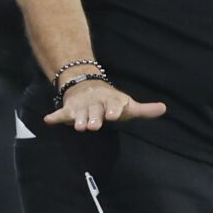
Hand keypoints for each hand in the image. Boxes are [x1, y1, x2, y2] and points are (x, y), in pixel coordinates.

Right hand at [43, 79, 167, 130]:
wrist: (88, 85)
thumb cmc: (112, 102)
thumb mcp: (128, 105)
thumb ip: (145, 110)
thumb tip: (164, 108)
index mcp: (111, 101)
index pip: (113, 106)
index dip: (113, 110)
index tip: (112, 115)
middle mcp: (95, 103)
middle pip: (95, 112)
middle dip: (94, 118)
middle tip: (94, 126)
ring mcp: (81, 106)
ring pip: (79, 114)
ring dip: (78, 119)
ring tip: (79, 127)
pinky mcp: (69, 110)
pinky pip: (60, 113)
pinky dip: (54, 117)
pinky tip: (47, 120)